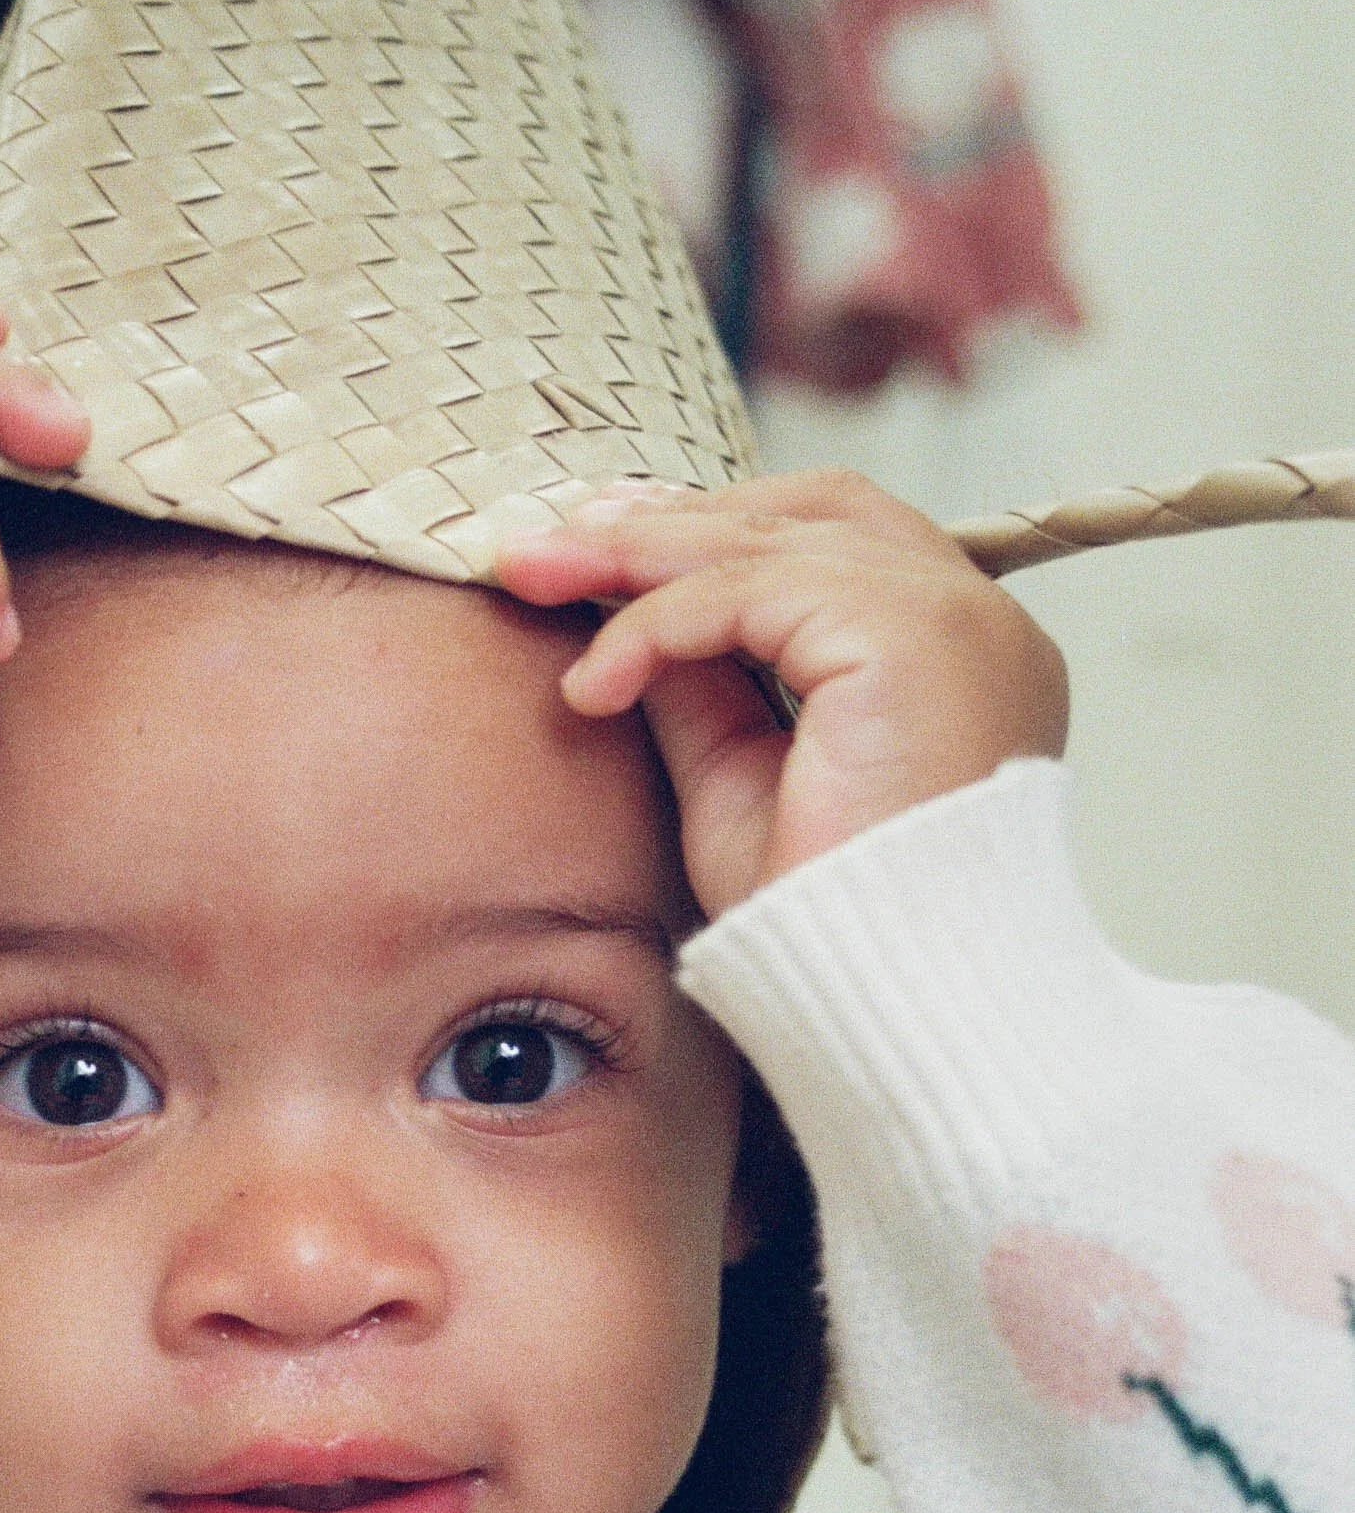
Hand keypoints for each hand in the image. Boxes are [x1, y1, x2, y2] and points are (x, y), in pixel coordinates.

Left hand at [495, 471, 1068, 921]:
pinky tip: (596, 682)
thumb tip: (627, 607)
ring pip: (765, 539)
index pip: (833, 536)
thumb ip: (700, 684)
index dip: (710, 526)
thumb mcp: (740, 778)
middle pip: (803, 509)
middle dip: (659, 520)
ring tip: (535, 582)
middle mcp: (977, 620)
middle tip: (538, 547)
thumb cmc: (827, 926)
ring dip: (634, 556)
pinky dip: (656, 623)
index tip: (598, 542)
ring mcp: (956, 619)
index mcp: (956, 653)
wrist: (884, 1002)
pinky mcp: (909, 636)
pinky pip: (748, 589)